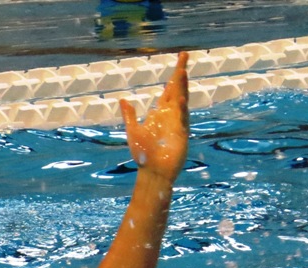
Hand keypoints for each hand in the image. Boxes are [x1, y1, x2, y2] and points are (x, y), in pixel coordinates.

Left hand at [120, 51, 188, 181]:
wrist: (152, 172)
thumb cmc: (144, 154)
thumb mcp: (132, 130)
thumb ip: (129, 115)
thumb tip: (123, 100)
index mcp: (161, 113)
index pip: (169, 90)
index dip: (173, 76)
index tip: (179, 61)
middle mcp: (171, 115)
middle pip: (178, 88)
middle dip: (180, 72)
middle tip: (184, 55)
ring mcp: (177, 123)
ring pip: (181, 99)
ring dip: (182, 85)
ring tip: (183, 71)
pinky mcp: (180, 133)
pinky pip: (182, 118)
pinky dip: (181, 108)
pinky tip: (180, 98)